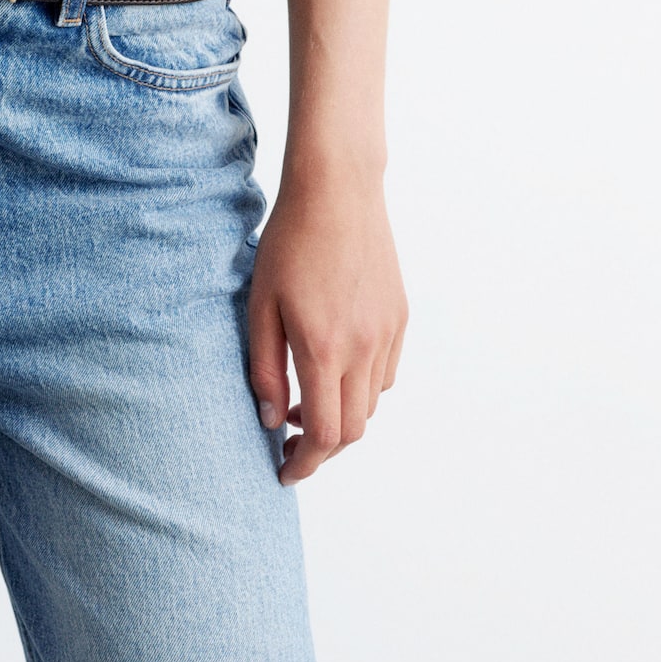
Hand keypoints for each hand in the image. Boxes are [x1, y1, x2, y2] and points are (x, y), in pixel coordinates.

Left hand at [248, 165, 407, 484]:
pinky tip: (336, 367)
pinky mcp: (400, 317)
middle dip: (320, 448)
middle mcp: (364, 348)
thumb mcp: (260, 302)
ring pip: (371, 404)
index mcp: (324, 348)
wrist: (338, 189)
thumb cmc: (289, 241)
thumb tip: (270, 418)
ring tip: (306, 401)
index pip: (322, 435)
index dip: (303, 463)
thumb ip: (264, 366)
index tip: (283, 471)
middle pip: (352, 430)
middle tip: (289, 442)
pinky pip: (386, 374)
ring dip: (341, 417)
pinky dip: (362, 388)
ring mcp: (388, 333)